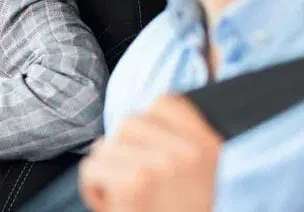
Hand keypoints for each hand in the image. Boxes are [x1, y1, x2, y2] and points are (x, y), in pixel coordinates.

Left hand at [79, 95, 221, 211]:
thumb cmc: (188, 210)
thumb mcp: (203, 174)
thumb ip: (180, 143)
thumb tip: (132, 123)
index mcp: (211, 143)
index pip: (165, 103)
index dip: (149, 128)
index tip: (152, 157)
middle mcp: (189, 152)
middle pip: (129, 124)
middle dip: (124, 152)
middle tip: (140, 187)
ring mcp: (161, 165)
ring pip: (106, 146)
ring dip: (108, 170)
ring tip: (129, 198)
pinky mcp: (134, 184)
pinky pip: (92, 169)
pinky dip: (93, 188)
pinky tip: (114, 205)